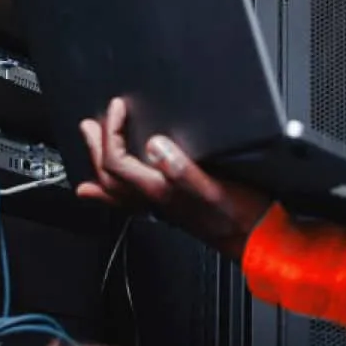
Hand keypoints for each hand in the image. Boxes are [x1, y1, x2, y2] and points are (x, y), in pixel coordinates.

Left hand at [77, 97, 272, 258]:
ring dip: (99, 167)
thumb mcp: (214, 186)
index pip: (118, 161)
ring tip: (91, 150)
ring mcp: (161, 206)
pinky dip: (114, 195)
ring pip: (116, 189)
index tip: (118, 108)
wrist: (255, 238)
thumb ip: (182, 169)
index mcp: (161, 190)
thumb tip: (156, 145)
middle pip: (109, 175)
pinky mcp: (172, 208)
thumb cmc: (240, 214)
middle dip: (96, 148)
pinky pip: (132, 202)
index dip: (112, 132)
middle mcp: (155, 200)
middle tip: (90, 125)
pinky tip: (114, 193)